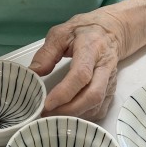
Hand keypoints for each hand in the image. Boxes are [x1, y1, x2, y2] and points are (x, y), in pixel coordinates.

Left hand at [29, 0, 145, 120]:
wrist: (112, 30)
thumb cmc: (84, 31)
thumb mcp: (61, 33)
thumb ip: (46, 53)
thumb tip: (33, 73)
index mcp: (91, 49)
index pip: (81, 74)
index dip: (64, 92)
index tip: (47, 103)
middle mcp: (105, 67)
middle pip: (93, 95)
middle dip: (69, 110)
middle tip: (47, 115)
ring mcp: (111, 80)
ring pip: (97, 105)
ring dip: (75, 116)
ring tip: (54, 116)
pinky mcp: (112, 90)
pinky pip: (100, 109)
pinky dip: (84, 116)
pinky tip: (69, 114)